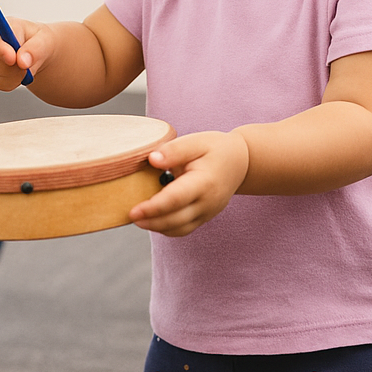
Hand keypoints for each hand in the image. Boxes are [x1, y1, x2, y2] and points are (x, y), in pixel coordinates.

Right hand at [0, 18, 49, 90]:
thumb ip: (35, 49)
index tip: (13, 59)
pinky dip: (11, 82)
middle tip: (27, 66)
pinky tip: (18, 73)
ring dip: (14, 75)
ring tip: (25, 66)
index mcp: (0, 27)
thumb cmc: (40, 40)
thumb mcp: (45, 40)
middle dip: (13, 67)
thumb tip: (22, 61)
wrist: (38, 51)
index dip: (1, 51)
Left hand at [128, 131, 249, 237]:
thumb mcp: (196, 141)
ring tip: (137, 219)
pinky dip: (167, 228)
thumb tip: (152, 160)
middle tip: (130, 216)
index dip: (153, 208)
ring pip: (179, 229)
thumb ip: (174, 150)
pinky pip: (184, 229)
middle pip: (176, 220)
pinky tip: (152, 221)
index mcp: (204, 182)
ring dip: (157, 227)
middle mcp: (207, 202)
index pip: (176, 200)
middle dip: (151, 221)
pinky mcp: (205, 217)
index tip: (134, 211)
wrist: (241, 162)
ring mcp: (207, 213)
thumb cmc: (215, 149)